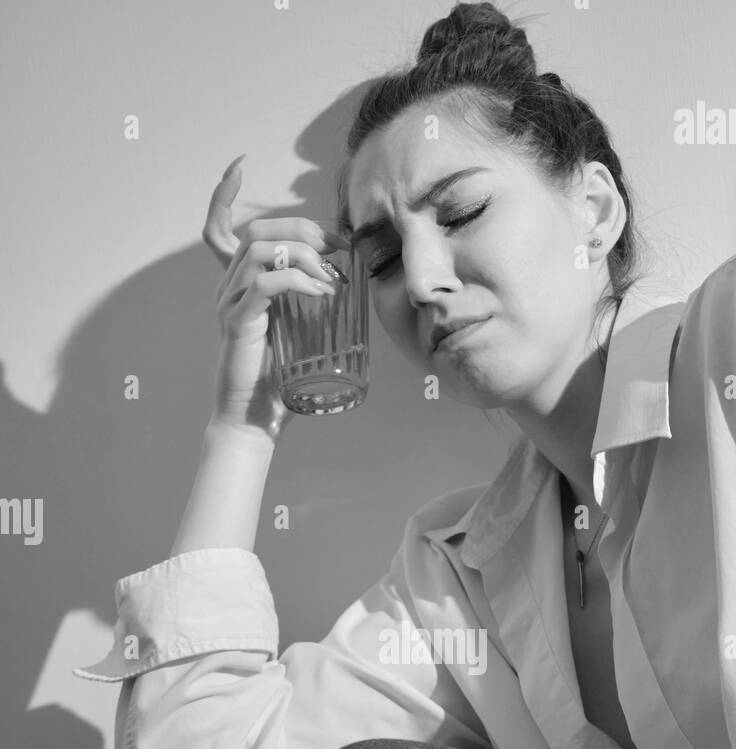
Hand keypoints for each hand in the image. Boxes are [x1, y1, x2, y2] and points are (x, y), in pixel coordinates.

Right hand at [201, 156, 351, 441]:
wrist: (253, 421)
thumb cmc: (277, 383)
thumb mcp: (295, 332)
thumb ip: (304, 302)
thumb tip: (343, 281)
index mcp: (236, 285)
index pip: (217, 229)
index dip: (222, 194)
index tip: (237, 165)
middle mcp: (226, 288)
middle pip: (257, 231)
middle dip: (301, 229)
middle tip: (337, 248)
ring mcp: (229, 303)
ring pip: (260, 249)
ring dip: (303, 253)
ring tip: (331, 277)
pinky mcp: (238, 321)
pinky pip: (265, 282)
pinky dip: (298, 279)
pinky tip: (321, 291)